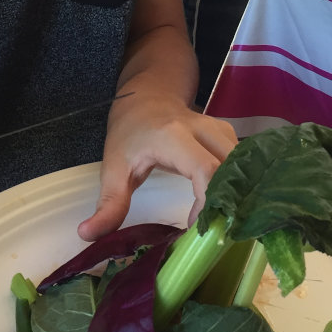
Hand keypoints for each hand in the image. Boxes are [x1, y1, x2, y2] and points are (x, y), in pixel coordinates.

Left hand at [77, 92, 236, 239]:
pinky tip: (228, 205)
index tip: (195, 229)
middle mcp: (203, 130)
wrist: (147, 96)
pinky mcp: (228, 136)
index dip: (207, 202)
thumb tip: (88, 235)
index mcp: (173, 136)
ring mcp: (220, 130)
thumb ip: (108, 203)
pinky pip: (243, 162)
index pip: (205, 169)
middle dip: (229, 202)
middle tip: (216, 232)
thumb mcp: (114, 167)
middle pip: (232, 168)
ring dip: (237, 194)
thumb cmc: (130, 132)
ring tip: (222, 222)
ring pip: (243, 164)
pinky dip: (239, 185)